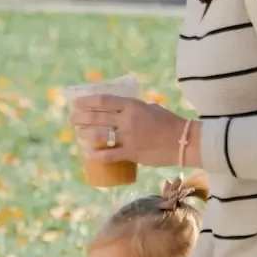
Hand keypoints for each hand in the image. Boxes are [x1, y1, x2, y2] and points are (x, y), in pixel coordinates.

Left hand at [71, 94, 188, 168]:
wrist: (183, 142)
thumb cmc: (169, 122)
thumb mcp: (151, 108)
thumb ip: (134, 108)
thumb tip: (120, 110)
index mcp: (133, 106)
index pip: (105, 101)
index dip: (88, 101)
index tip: (77, 103)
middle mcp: (128, 120)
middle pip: (98, 118)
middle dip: (82, 118)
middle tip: (72, 119)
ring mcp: (129, 138)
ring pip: (101, 136)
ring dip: (86, 134)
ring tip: (78, 134)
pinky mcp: (132, 154)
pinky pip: (109, 155)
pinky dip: (97, 154)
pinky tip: (89, 154)